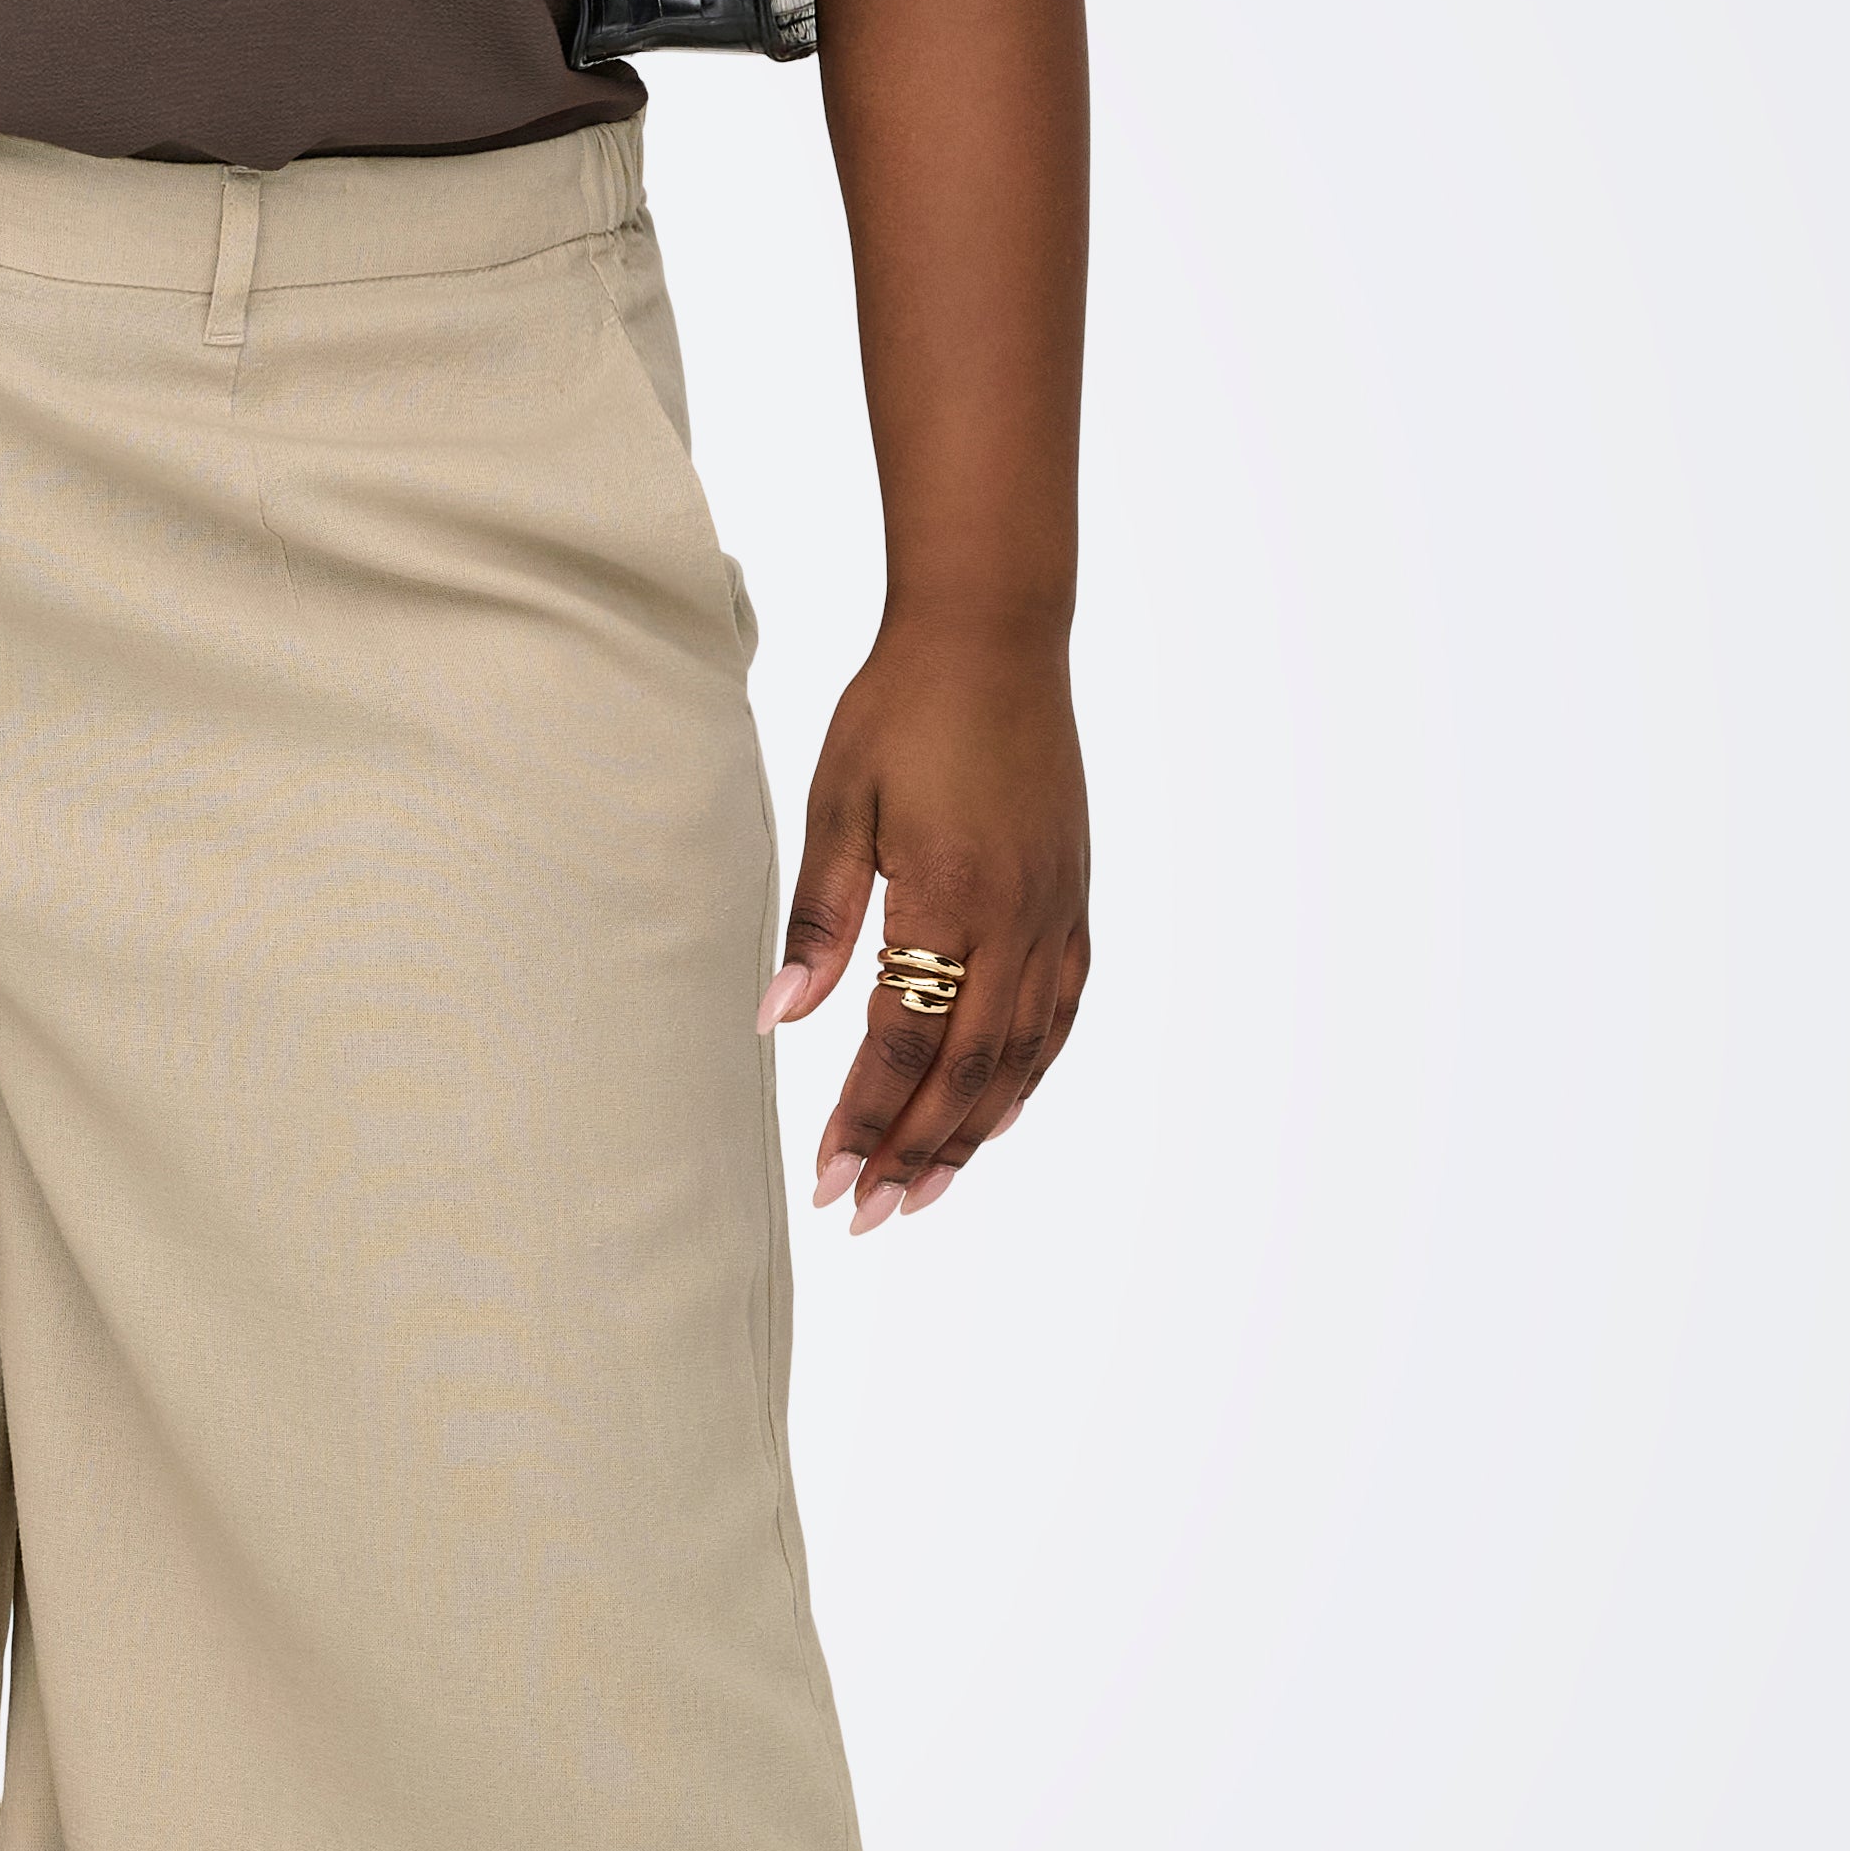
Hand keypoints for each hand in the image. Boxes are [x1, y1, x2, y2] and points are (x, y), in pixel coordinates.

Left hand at [764, 625, 1091, 1234]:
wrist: (994, 636)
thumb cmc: (901, 711)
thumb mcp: (840, 803)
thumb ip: (817, 918)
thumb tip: (775, 1019)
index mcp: (948, 897)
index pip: (902, 1042)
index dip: (863, 1120)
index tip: (828, 1179)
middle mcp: (1016, 920)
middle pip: (966, 1072)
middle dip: (913, 1152)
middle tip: (867, 1213)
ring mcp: (1055, 914)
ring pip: (1020, 1057)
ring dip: (970, 1134)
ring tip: (922, 1191)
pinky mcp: (1074, 902)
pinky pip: (1060, 1014)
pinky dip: (1027, 1076)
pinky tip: (993, 1113)